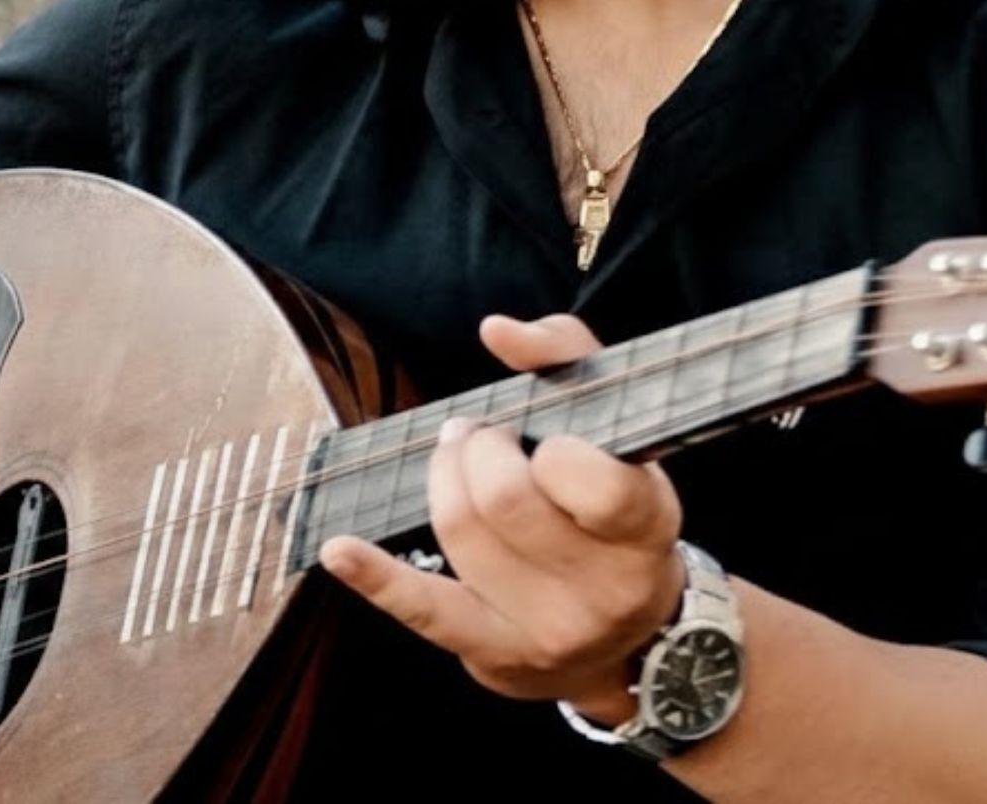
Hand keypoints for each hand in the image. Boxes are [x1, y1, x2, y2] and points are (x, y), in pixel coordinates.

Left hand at [320, 314, 685, 722]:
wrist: (634, 638)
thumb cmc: (615, 512)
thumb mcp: (621, 430)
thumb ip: (566, 354)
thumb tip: (497, 330)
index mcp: (647, 528)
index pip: (591, 481)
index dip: (555, 450)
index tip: (547, 441)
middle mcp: (605, 589)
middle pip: (505, 500)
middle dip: (479, 450)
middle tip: (485, 439)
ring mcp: (549, 630)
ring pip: (460, 533)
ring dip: (444, 479)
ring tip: (459, 464)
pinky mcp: (495, 655)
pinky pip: (424, 608)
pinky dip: (376, 576)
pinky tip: (339, 550)